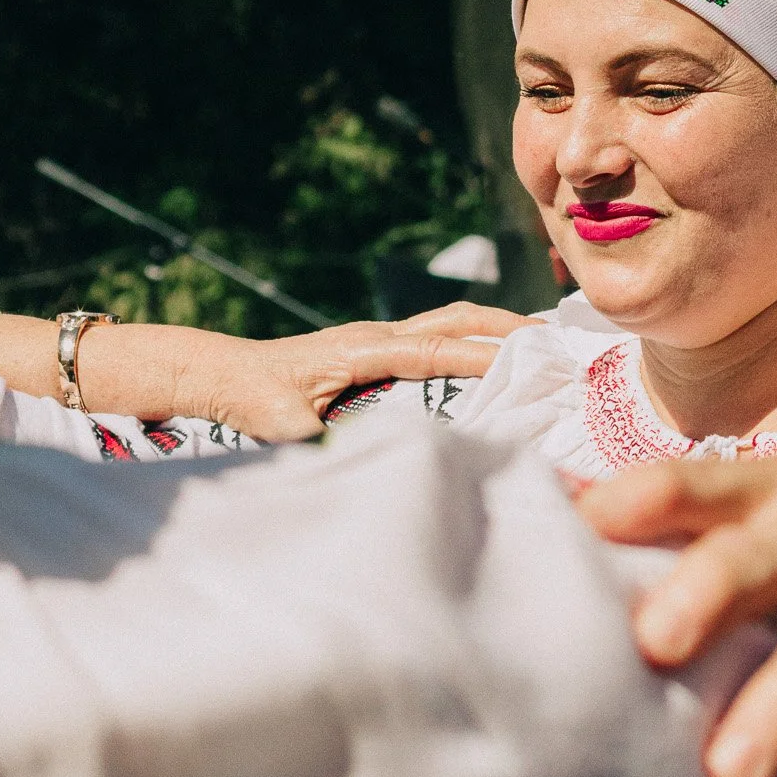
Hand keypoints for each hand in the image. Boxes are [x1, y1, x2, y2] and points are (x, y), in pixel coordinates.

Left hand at [189, 303, 532, 441]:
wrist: (223, 374)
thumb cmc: (251, 399)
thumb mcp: (281, 429)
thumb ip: (319, 441)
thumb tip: (367, 458)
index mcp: (361, 350)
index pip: (436, 351)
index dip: (482, 358)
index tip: (529, 363)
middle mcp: (375, 335)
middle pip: (455, 318)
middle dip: (505, 325)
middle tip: (554, 340)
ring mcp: (376, 337)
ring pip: (448, 322)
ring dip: (492, 328)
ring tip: (538, 343)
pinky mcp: (375, 348)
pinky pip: (434, 338)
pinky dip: (469, 341)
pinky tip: (490, 360)